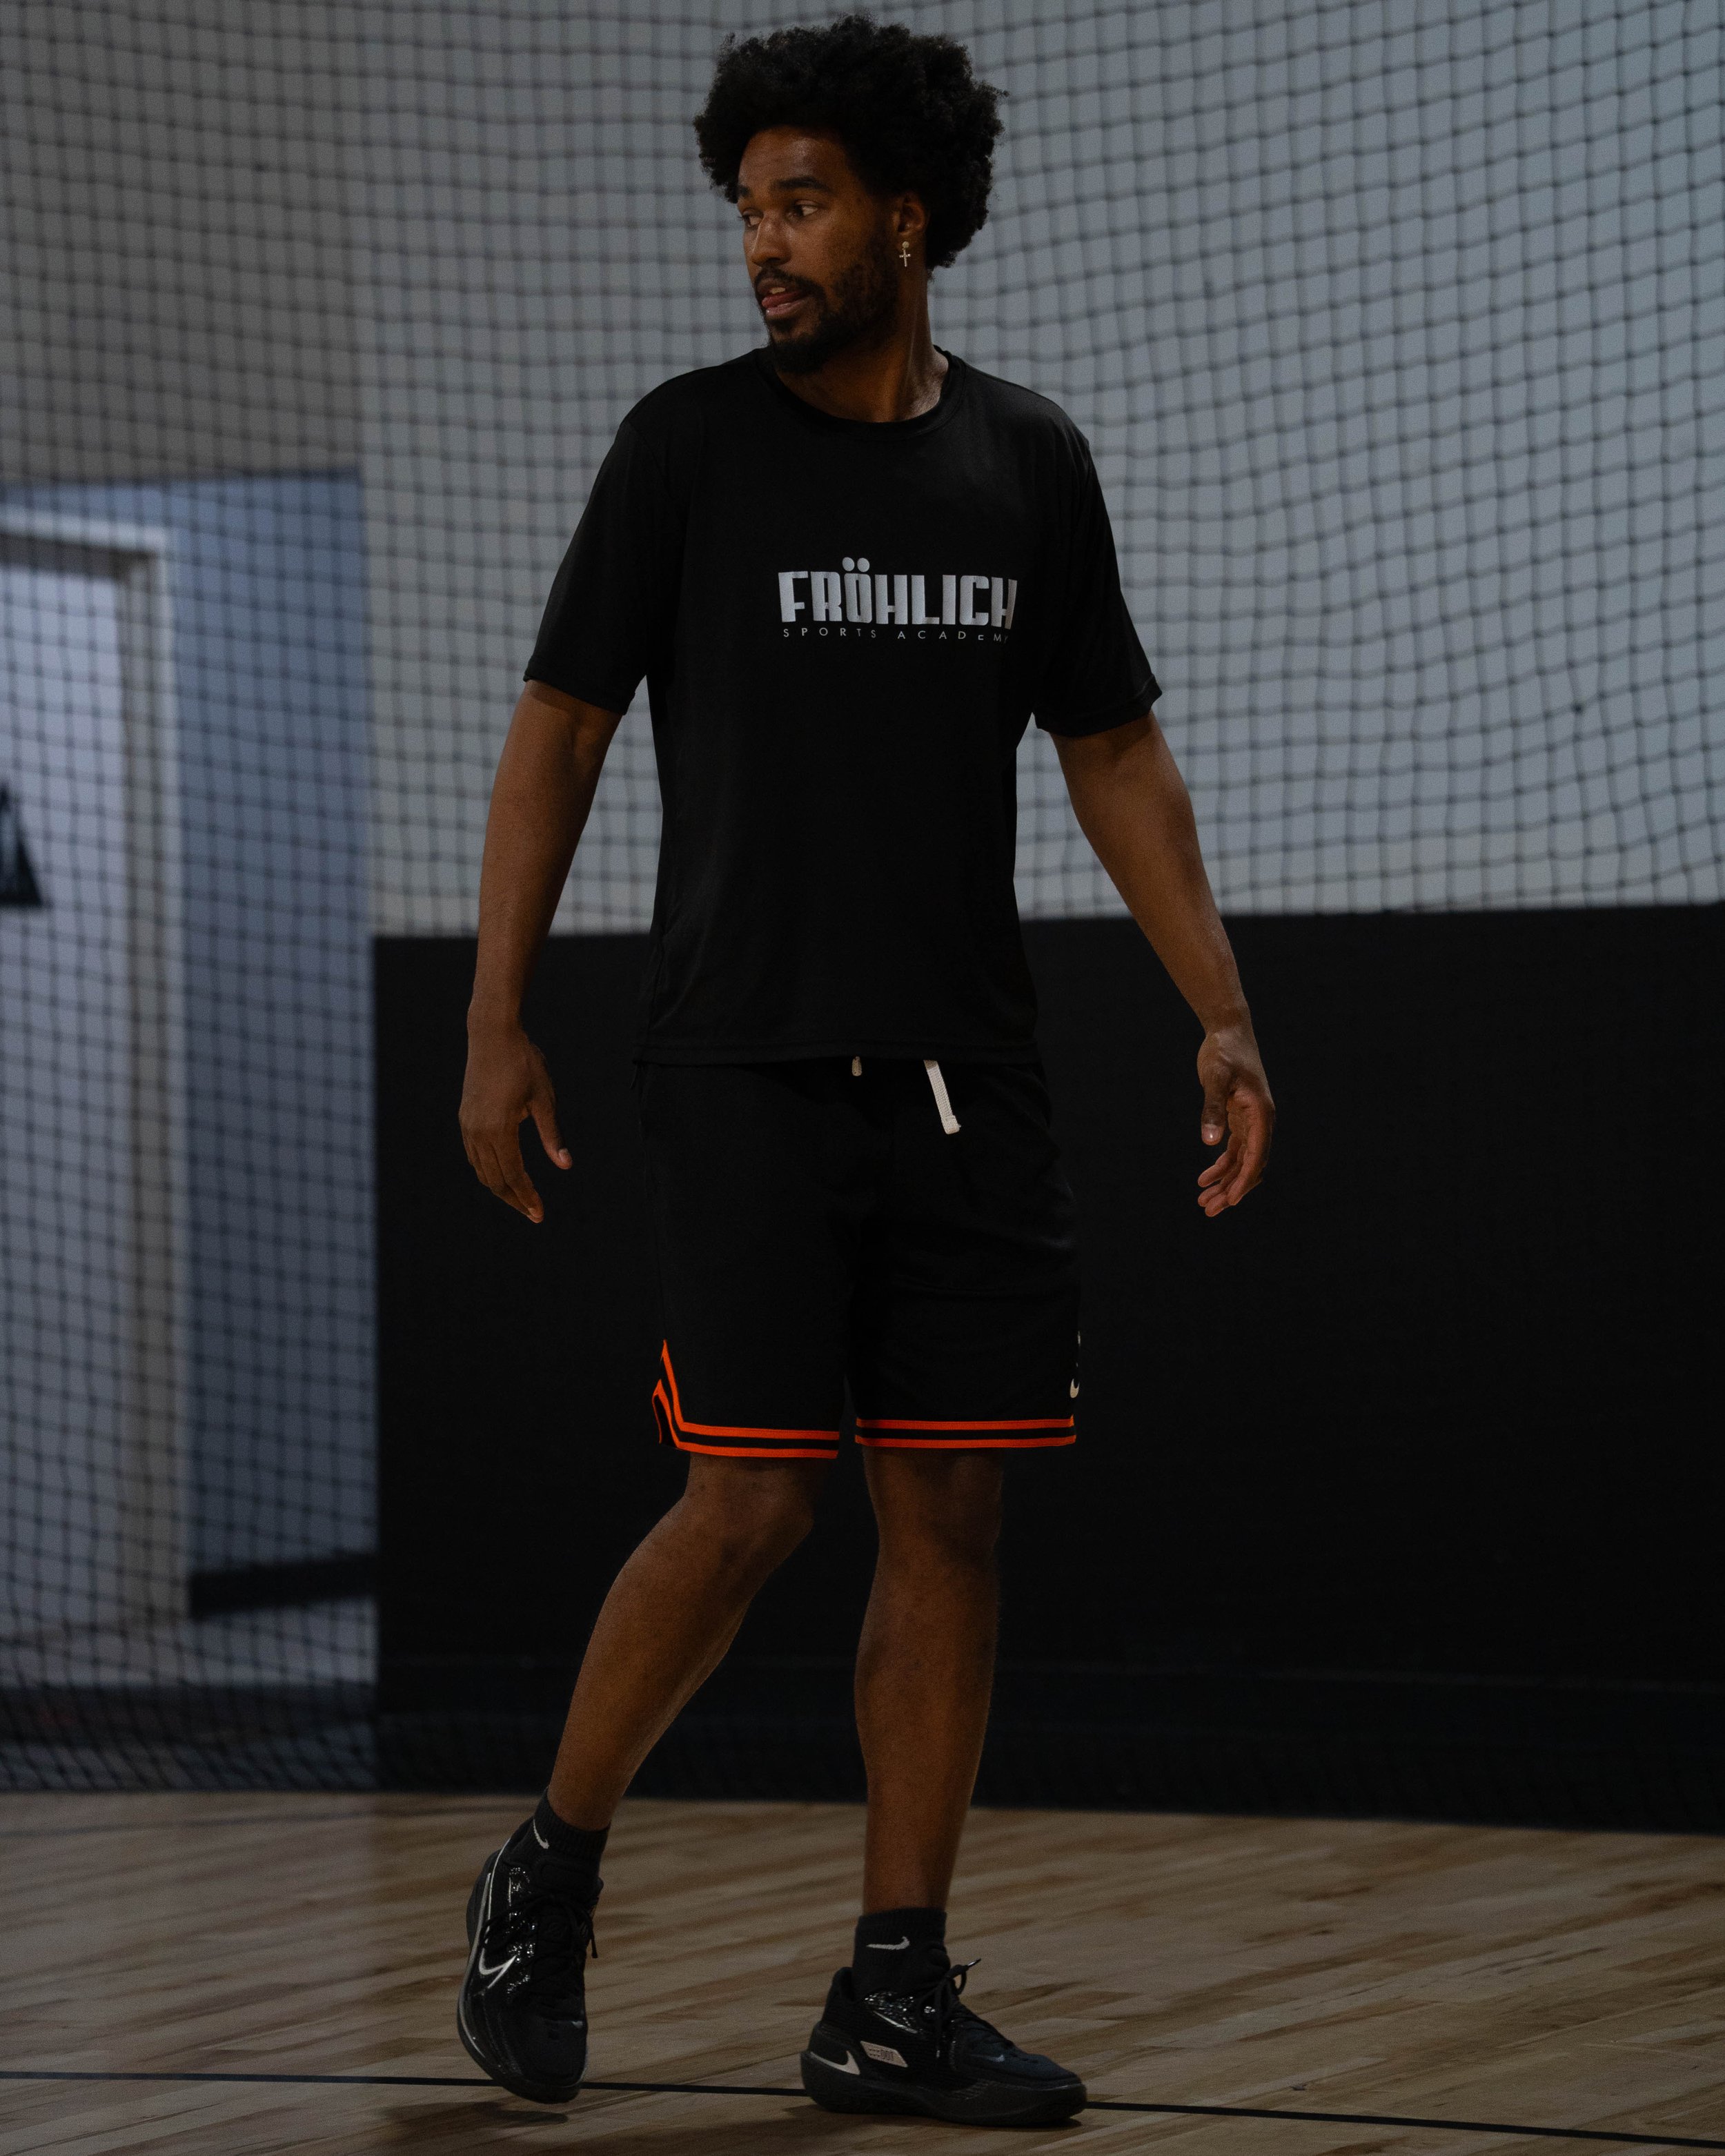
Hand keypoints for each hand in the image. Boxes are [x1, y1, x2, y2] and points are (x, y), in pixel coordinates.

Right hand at [459, 1019, 571, 1223]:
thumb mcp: (544, 1099)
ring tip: (521, 1199)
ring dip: (500, 1188)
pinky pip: (474, 1156)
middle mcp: (478, 1132)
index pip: (513, 1175)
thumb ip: (552, 1135)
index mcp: (499, 1129)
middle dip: (514, 1200)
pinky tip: (503, 1174)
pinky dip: (488, 1171)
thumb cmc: (524, 1063)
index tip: (539, 1214)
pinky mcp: (465, 1118)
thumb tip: (565, 1166)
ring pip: (482, 1170)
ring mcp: (468, 1126)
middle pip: (494, 1180)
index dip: (527, 1197)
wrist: (492, 1035)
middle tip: (534, 1214)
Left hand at [1196, 1022, 1273, 1217]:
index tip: (1231, 1202)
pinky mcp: (1239, 1119)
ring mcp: (1251, 1121)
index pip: (1257, 1156)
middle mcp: (1261, 1121)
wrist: (1227, 1031)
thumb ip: (1212, 1109)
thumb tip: (1209, 1143)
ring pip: (1242, 1162)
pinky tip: (1204, 1179)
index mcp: (1261, 1114)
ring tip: (1204, 1201)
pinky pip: (1234, 1151)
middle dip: (1231, 1189)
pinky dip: (1221, 1166)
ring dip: (1225, 1182)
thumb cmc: (1223, 1052)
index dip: (1244, 1181)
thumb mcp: (1215, 1078)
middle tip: (1209, 1210)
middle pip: (1250, 1165)